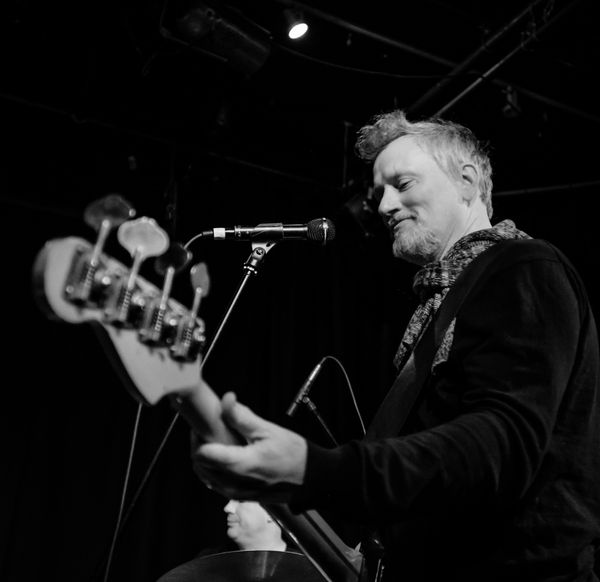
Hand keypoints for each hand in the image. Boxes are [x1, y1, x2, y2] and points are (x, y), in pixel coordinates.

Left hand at [192, 392, 307, 500]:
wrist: (312, 478)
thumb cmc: (294, 454)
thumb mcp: (269, 430)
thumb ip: (242, 417)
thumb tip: (225, 400)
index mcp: (242, 465)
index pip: (202, 455)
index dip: (198, 437)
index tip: (203, 425)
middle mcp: (236, 484)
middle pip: (200, 467)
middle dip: (199, 447)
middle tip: (208, 430)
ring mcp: (238, 494)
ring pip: (207, 477)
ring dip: (206, 460)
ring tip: (217, 442)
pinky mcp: (242, 498)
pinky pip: (218, 485)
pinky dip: (215, 471)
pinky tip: (226, 457)